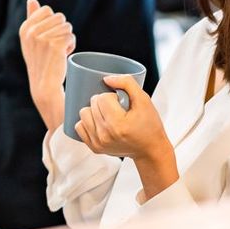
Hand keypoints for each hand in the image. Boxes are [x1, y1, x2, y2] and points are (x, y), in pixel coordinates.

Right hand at [18, 0, 74, 104]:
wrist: (44, 85)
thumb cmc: (40, 60)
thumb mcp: (31, 39)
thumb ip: (31, 18)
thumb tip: (31, 0)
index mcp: (25, 28)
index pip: (47, 10)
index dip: (52, 23)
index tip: (48, 37)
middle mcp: (32, 32)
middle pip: (59, 17)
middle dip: (61, 30)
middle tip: (54, 46)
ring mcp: (43, 38)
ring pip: (67, 27)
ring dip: (67, 39)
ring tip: (58, 52)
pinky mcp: (55, 45)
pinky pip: (71, 37)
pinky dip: (71, 46)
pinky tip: (63, 55)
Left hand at [75, 75, 178, 198]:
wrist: (150, 149)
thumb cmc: (149, 124)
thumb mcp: (144, 100)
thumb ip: (127, 83)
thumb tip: (106, 79)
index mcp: (118, 125)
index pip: (103, 98)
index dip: (113, 96)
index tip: (122, 103)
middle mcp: (105, 135)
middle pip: (92, 104)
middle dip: (104, 102)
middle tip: (117, 109)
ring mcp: (98, 143)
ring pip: (83, 113)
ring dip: (94, 111)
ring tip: (108, 115)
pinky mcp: (94, 148)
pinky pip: (79, 126)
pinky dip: (88, 122)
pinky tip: (99, 122)